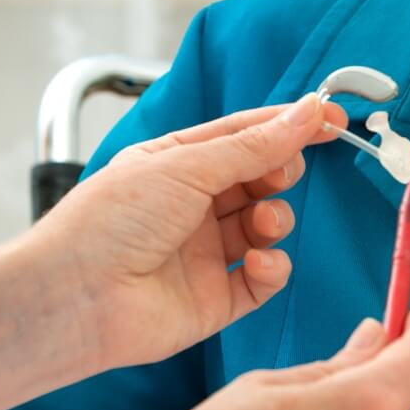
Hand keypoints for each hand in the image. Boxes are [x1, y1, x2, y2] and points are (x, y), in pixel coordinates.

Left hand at [34, 93, 348, 371]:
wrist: (76, 297)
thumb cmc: (111, 220)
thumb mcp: (186, 166)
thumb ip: (254, 144)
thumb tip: (308, 111)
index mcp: (177, 162)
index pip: (245, 134)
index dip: (289, 125)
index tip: (334, 118)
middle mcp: (192, 205)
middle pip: (260, 178)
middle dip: (279, 172)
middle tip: (279, 174)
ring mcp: (205, 253)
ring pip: (267, 226)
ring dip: (275, 219)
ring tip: (262, 223)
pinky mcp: (216, 298)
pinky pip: (264, 278)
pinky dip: (271, 267)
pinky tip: (258, 262)